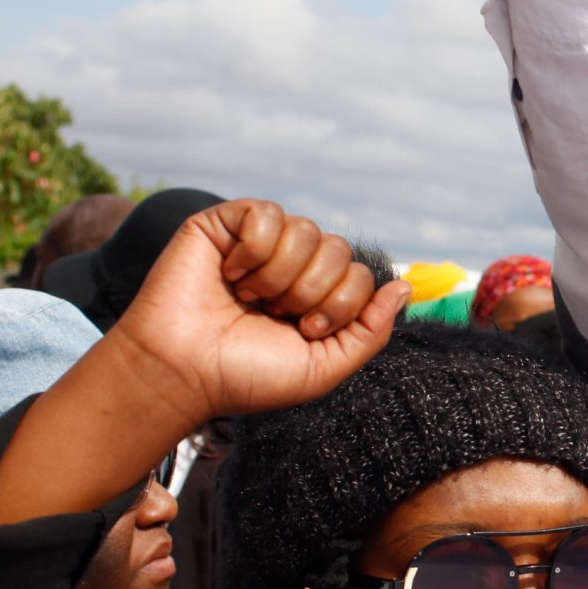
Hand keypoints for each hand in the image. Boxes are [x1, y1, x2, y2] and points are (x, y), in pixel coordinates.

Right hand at [107, 200, 405, 428]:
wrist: (183, 370)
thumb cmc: (246, 375)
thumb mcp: (324, 367)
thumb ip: (371, 330)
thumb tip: (404, 287)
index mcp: (317, 297)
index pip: (361, 276)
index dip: (340, 304)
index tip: (304, 331)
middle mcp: (292, 266)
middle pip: (340, 250)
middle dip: (312, 291)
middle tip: (275, 314)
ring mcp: (259, 243)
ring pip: (307, 231)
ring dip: (280, 275)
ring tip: (248, 297)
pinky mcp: (225, 224)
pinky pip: (267, 214)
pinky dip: (253, 250)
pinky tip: (230, 273)